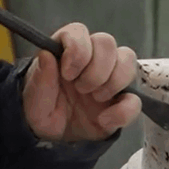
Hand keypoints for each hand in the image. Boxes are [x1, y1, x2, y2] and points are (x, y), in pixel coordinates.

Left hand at [22, 23, 141, 141]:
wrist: (51, 137)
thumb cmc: (40, 109)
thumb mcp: (32, 98)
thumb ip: (40, 78)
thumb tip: (46, 55)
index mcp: (66, 51)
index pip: (78, 31)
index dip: (78, 48)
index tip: (67, 73)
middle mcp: (90, 59)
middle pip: (107, 42)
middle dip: (96, 68)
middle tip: (81, 89)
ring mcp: (109, 78)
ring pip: (127, 60)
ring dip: (113, 81)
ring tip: (95, 99)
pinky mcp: (121, 102)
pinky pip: (136, 99)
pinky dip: (124, 111)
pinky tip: (104, 120)